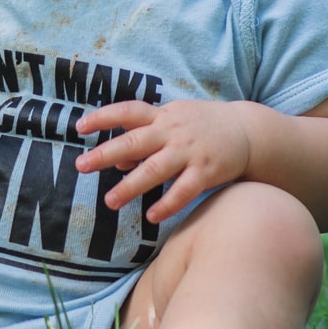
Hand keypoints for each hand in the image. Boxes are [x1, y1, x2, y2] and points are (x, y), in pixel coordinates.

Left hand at [73, 100, 255, 223]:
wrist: (248, 131)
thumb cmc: (201, 127)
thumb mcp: (173, 122)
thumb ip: (145, 139)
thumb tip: (117, 161)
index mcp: (162, 116)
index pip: (128, 112)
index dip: (103, 117)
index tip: (79, 126)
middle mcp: (173, 132)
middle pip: (134, 142)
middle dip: (105, 153)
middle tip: (81, 165)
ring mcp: (189, 152)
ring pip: (155, 170)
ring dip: (131, 186)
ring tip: (110, 201)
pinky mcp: (207, 171)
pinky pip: (184, 190)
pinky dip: (167, 204)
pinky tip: (151, 216)